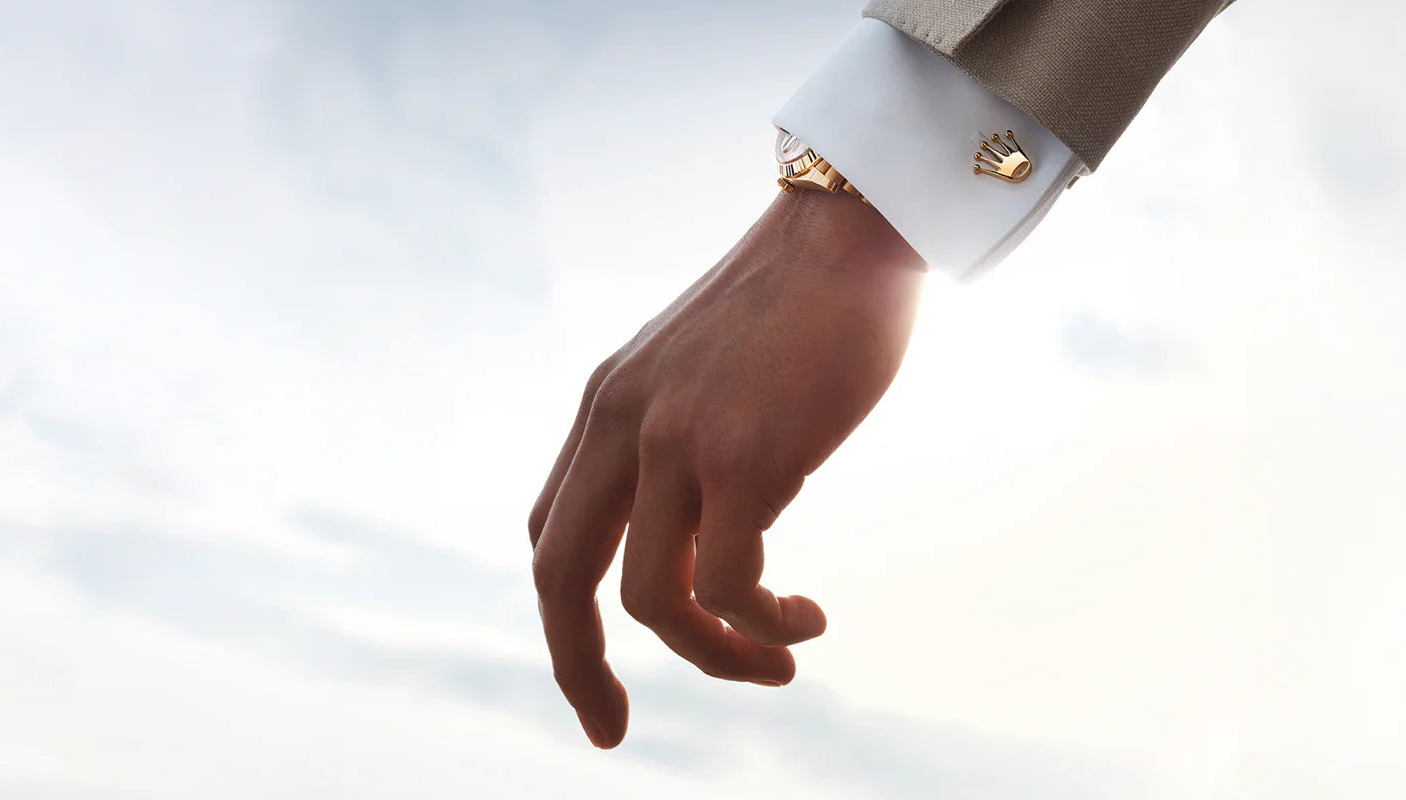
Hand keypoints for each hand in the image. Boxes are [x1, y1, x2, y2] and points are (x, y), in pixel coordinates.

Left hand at [527, 189, 924, 747]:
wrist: (852, 228)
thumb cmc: (803, 306)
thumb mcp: (711, 379)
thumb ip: (691, 452)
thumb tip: (715, 549)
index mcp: (606, 406)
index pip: (553, 530)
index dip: (566, 610)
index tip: (603, 668)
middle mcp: (621, 424)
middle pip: (558, 576)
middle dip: (575, 667)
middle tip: (609, 730)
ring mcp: (675, 441)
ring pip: (651, 601)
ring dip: (712, 656)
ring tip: (777, 663)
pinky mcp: (744, 457)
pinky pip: (727, 585)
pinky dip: (761, 625)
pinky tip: (805, 621)